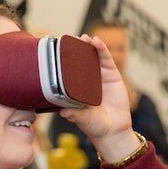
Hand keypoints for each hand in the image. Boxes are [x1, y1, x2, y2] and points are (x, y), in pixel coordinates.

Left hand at [56, 34, 136, 160]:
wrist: (114, 130)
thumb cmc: (94, 126)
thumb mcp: (82, 119)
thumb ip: (73, 114)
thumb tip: (62, 112)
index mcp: (74, 88)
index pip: (66, 71)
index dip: (61, 61)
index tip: (53, 51)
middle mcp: (85, 80)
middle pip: (78, 60)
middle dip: (73, 49)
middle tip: (67, 39)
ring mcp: (99, 76)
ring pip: (92, 57)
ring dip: (87, 45)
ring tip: (82, 38)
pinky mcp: (112, 75)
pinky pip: (106, 59)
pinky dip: (101, 49)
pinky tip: (96, 41)